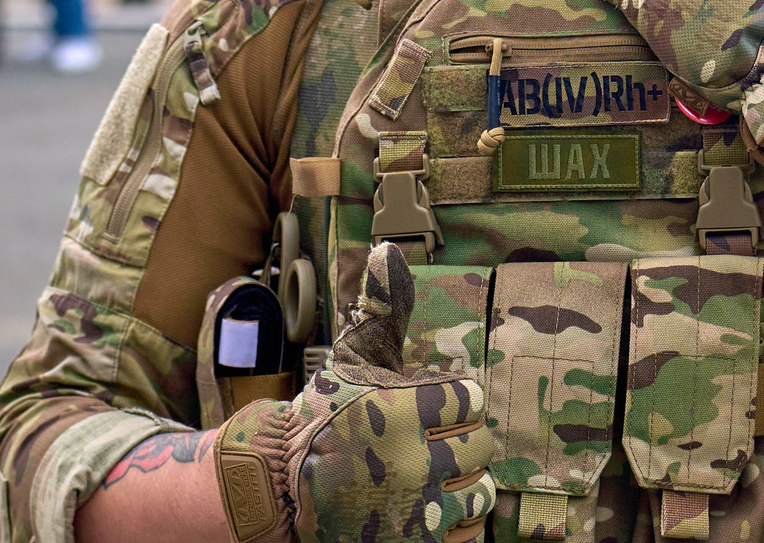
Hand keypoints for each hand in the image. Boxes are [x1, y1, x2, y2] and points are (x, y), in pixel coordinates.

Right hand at [212, 241, 493, 542]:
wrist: (283, 486)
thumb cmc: (325, 415)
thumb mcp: (353, 358)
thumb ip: (382, 307)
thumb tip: (389, 248)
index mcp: (402, 411)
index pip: (471, 400)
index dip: (453, 400)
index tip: (433, 405)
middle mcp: (412, 462)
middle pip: (479, 444)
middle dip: (457, 439)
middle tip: (429, 440)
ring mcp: (414, 510)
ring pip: (479, 489)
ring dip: (460, 480)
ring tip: (430, 472)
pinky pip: (467, 531)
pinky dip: (456, 519)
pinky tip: (430, 503)